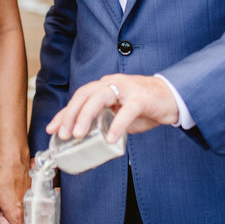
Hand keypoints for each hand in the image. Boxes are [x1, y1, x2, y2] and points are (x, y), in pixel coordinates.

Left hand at [0, 159, 28, 223]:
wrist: (14, 164)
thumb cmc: (3, 180)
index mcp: (17, 217)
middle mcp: (26, 213)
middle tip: (1, 223)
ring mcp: (30, 205)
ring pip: (23, 220)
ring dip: (13, 220)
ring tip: (4, 210)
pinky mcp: (31, 198)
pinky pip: (25, 210)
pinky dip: (18, 210)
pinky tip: (10, 203)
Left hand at [46, 74, 179, 143]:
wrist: (173, 98)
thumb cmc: (144, 106)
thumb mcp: (118, 114)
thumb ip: (104, 121)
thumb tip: (86, 140)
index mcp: (104, 86)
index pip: (79, 97)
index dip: (64, 113)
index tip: (52, 129)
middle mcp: (112, 83)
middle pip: (84, 94)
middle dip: (71, 114)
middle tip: (64, 134)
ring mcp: (127, 89)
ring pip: (100, 97)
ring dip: (86, 115)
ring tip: (79, 134)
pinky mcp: (142, 98)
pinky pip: (127, 111)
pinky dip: (117, 125)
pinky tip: (110, 139)